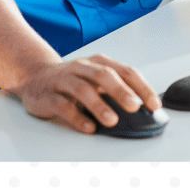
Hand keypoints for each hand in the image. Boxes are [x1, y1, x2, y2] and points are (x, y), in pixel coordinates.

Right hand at [12, 54, 161, 133]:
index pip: (125, 71)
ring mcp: (63, 80)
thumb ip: (117, 91)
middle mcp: (82, 68)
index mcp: (99, 63)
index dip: (142, 87)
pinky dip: (77, 117)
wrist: (35, 77)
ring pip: (82, 89)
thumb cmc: (73, 81)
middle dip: (121, 92)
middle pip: (104, 76)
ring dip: (99, 105)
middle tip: (135, 107)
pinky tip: (88, 127)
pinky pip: (62, 105)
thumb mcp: (96, 80)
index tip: (155, 105)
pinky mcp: (47, 95)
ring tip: (112, 120)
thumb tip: (145, 112)